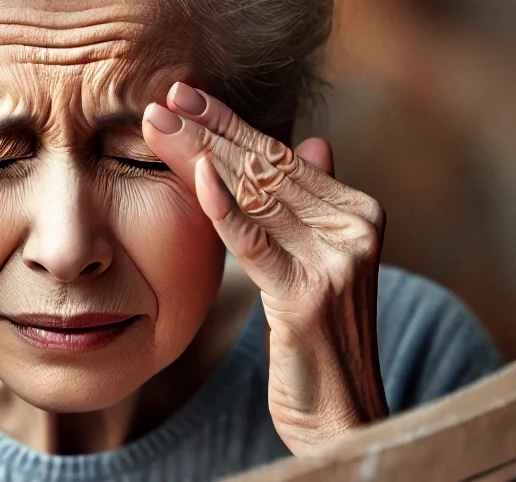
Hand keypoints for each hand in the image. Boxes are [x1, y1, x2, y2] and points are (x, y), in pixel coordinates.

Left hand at [143, 82, 387, 454]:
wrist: (343, 417)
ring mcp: (335, 262)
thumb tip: (316, 143)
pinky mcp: (307, 297)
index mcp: (357, 214)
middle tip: (161, 99)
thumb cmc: (322, 342)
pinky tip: (196, 172)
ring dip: (200, 154)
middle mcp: (353, 230)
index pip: (282, 158)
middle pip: (264, 168)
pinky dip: (222, 206)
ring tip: (159, 123)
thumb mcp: (323, 266)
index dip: (231, 124)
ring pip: (254, 194)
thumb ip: (317, 205)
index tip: (186, 97)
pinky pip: (255, 242)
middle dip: (208, 129)